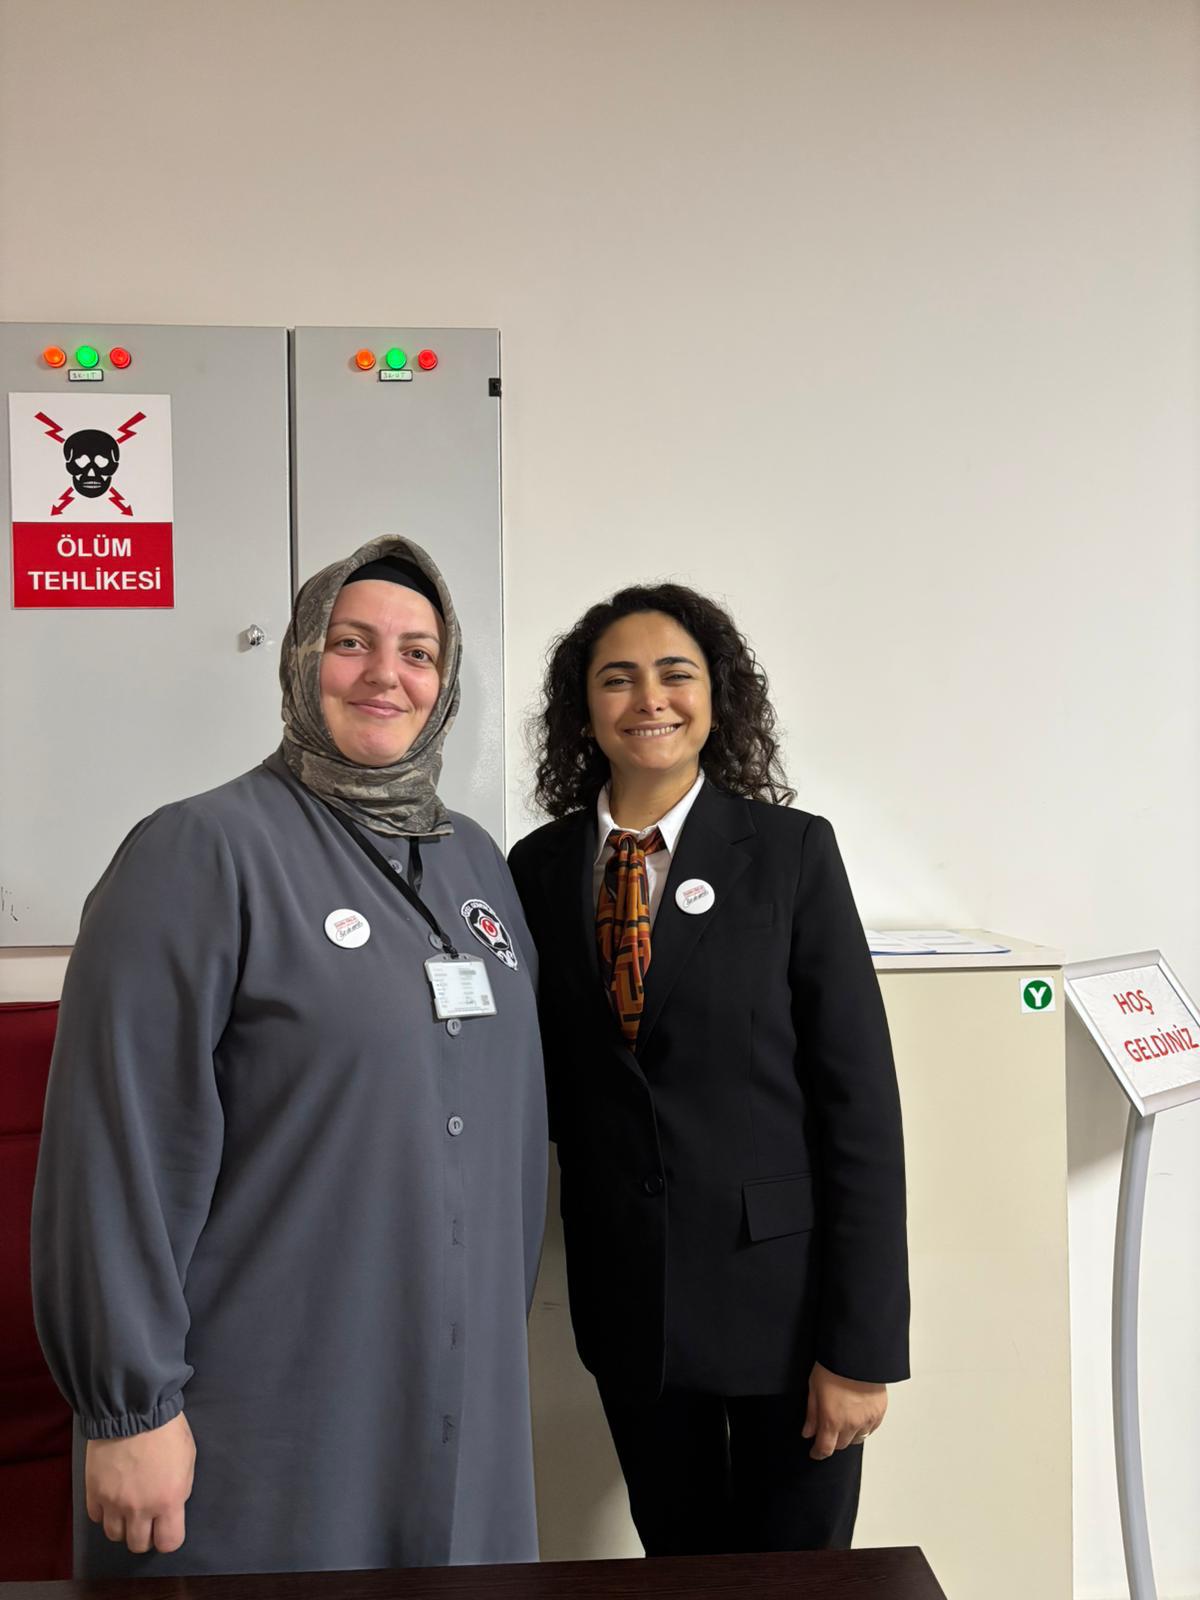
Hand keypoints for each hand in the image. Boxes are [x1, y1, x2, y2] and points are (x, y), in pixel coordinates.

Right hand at [85, 1411, 194, 1553]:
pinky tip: (111, 1497)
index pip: (169, 1543)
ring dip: (122, 1525)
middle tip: (147, 1518)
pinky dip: (104, 1511)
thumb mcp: (188, 1459)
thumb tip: (171, 1505)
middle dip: (145, 1534)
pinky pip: (96, 1517)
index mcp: (168, 1500)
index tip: (167, 1527)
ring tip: (127, 1508)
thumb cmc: (167, 1429)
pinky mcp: (93, 1492)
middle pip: (138, 1545)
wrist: (133, 1408)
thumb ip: (179, 1489)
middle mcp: (139, 1508)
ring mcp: (113, 1502)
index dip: (168, 1537)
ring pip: (114, 1535)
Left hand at [802, 1361, 886, 1459]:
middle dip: (833, 1441)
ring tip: (844, 1419)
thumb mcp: (814, 1388)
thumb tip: (808, 1432)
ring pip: (857, 1438)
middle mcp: (851, 1424)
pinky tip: (857, 1415)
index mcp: (832, 1420)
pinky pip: (871, 1429)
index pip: (825, 1449)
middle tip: (828, 1430)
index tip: (815, 1452)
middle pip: (841, 1446)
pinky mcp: (879, 1412)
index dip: (818, 1453)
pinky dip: (863, 1426)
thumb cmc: (833, 1365)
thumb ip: (812, 1414)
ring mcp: (867, 1419)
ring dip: (849, 1434)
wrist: (858, 1353)